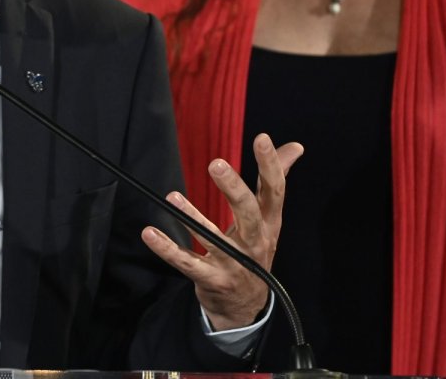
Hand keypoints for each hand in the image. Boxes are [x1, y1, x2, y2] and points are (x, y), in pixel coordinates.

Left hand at [141, 132, 303, 330]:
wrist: (246, 306)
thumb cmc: (254, 250)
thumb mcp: (269, 218)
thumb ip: (274, 181)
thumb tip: (295, 147)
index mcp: (269, 223)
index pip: (274, 191)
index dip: (271, 165)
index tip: (261, 138)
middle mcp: (255, 242)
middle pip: (248, 213)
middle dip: (234, 188)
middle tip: (216, 163)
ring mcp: (234, 263)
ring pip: (215, 239)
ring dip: (193, 218)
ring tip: (172, 197)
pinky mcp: (212, 279)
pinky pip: (187, 263)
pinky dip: (167, 249)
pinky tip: (150, 233)